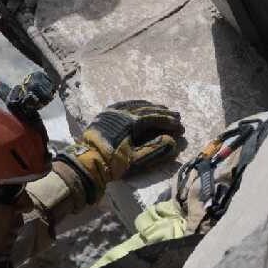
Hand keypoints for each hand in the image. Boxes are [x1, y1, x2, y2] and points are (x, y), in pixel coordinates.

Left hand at [58, 100, 183, 194]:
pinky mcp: (105, 115)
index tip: (180, 127)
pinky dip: (136, 105)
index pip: (155, 118)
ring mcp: (112, 112)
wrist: (86, 161)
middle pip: (147, 109)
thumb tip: (172, 141)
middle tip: (177, 116)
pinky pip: (124, 105)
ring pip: (136, 105)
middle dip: (163, 113)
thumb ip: (155, 149)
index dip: (169, 122)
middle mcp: (122, 113)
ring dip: (151, 107)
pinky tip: (141, 105)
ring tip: (163, 108)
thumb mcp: (135, 159)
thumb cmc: (111, 162)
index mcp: (131, 122)